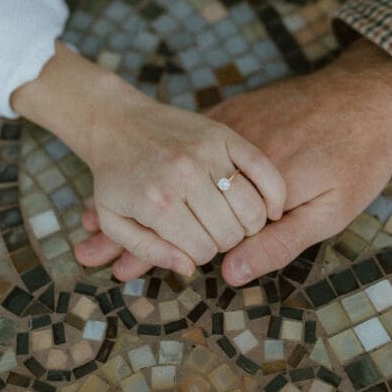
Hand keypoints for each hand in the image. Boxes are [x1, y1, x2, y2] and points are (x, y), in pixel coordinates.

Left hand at [11, 44, 284, 277]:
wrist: (118, 122)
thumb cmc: (116, 177)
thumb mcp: (116, 222)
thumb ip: (149, 251)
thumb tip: (188, 269)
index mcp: (157, 202)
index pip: (203, 251)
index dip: (200, 255)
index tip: (191, 244)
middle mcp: (185, 176)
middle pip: (230, 234)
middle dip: (224, 242)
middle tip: (211, 232)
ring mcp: (207, 152)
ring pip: (252, 208)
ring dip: (249, 224)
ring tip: (234, 221)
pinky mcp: (224, 134)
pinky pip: (264, 170)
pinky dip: (275, 194)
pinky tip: (272, 209)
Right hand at [74, 38, 391, 283]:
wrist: (365, 94)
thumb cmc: (356, 157)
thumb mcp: (331, 210)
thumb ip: (279, 243)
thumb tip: (231, 273)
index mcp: (249, 186)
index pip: (198, 232)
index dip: (168, 254)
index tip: (123, 268)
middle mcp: (229, 158)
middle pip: (175, 208)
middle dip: (136, 236)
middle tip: (99, 255)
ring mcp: (225, 134)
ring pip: (172, 179)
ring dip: (135, 207)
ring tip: (93, 233)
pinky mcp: (228, 118)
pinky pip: (187, 149)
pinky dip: (159, 168)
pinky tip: (139, 181)